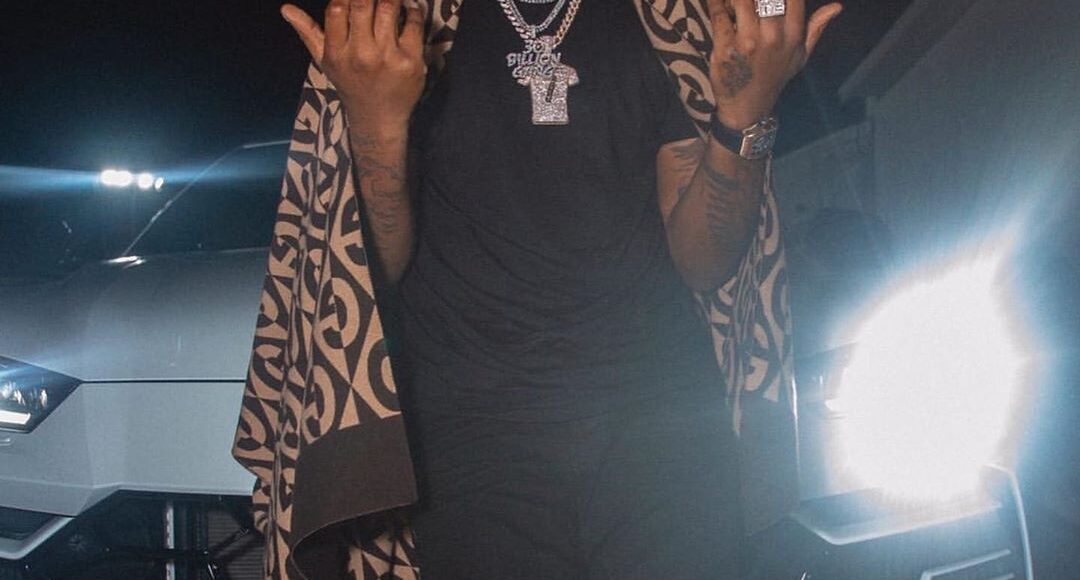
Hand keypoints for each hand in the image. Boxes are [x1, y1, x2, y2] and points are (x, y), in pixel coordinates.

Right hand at [281, 0, 425, 133]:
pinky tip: (410, 8)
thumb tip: (286, 9)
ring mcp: (387, 58)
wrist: (378, 118)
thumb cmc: (351, 84)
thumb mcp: (326, 62)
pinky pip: (413, 24)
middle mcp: (361, 54)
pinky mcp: (411, 62)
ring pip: (389, 8)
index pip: (336, 8)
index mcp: (337, 52)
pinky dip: (413, 10)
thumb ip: (308, 33)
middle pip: (363, 3)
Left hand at [708, 0, 841, 128]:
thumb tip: (836, 6)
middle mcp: (773, 35)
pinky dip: (715, 3)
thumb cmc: (774, 77)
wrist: (748, 107)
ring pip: (741, 0)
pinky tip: (714, 1)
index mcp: (793, 34)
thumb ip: (816, 28)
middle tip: (753, 1)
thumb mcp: (801, 56)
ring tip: (733, 1)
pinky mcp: (724, 47)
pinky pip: (718, 14)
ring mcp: (748, 41)